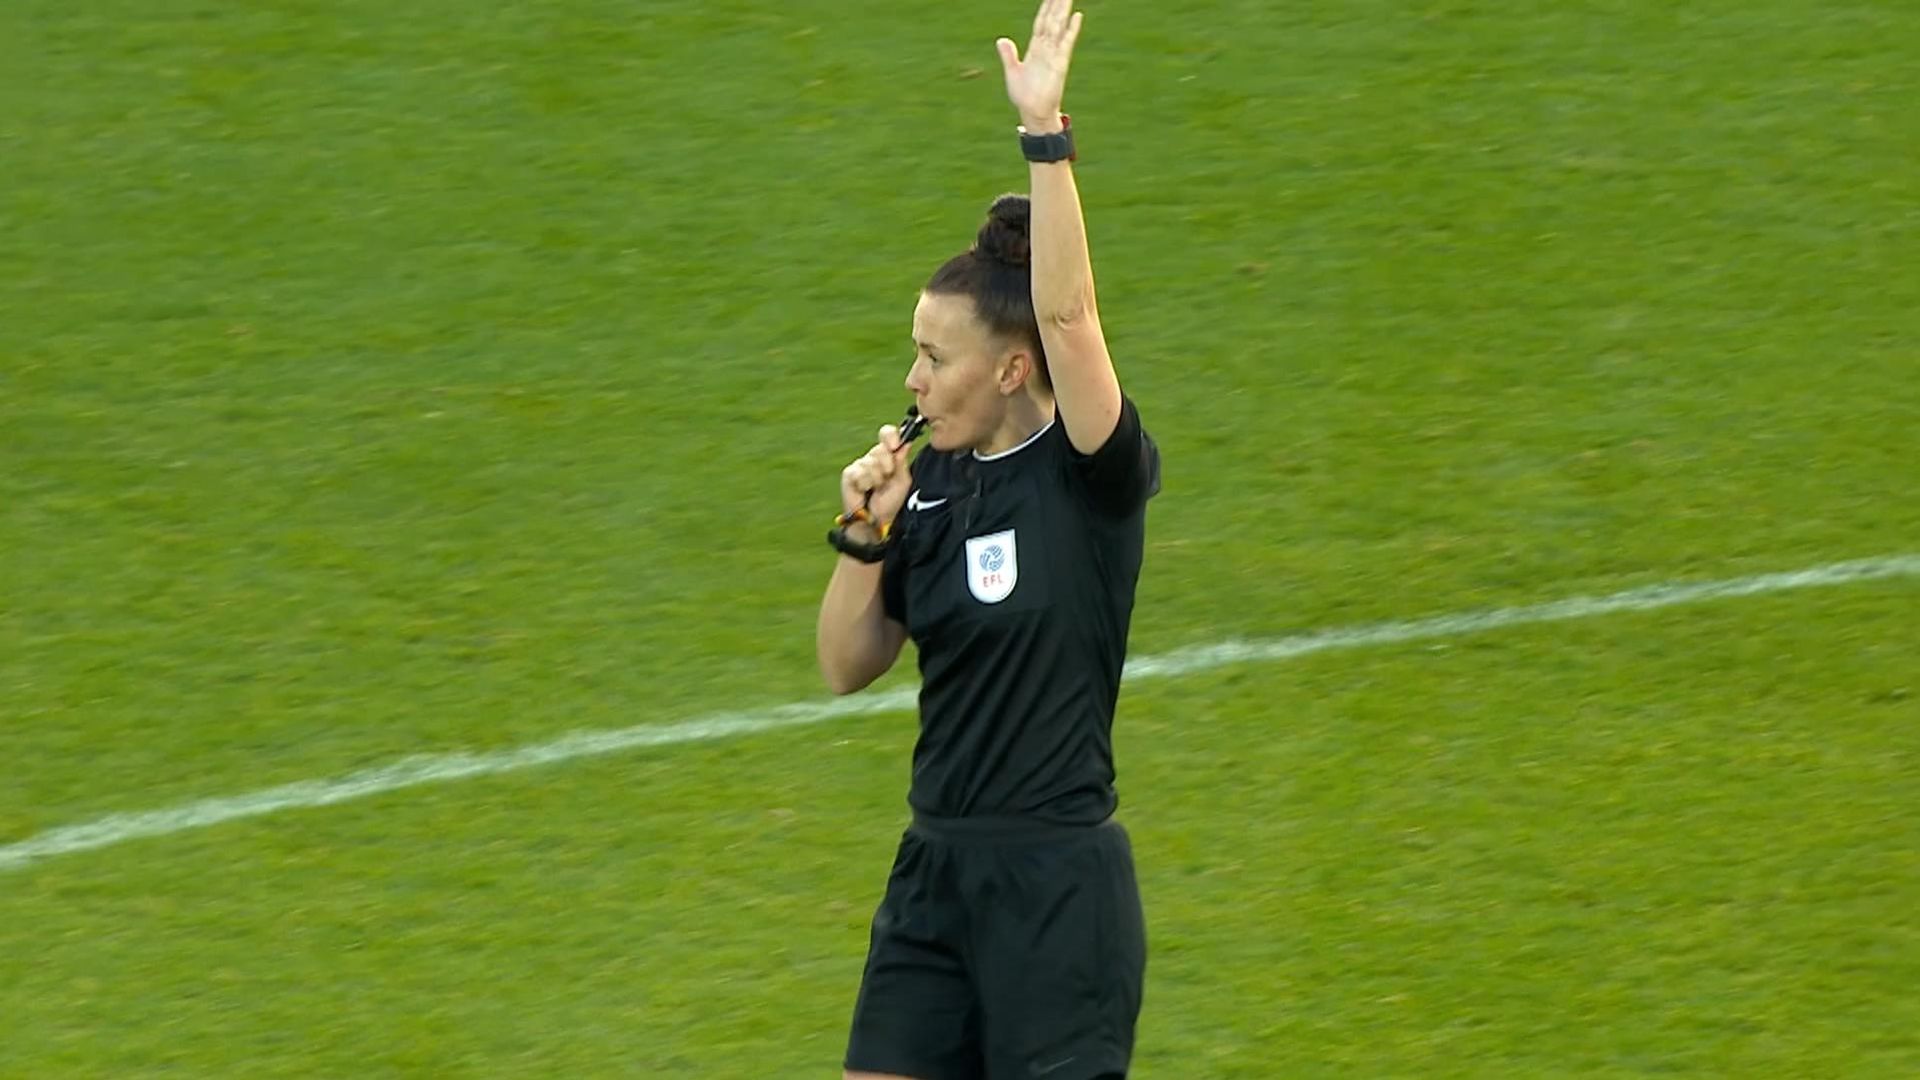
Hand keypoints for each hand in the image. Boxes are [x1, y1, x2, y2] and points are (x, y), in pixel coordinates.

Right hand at [839, 425, 911, 528]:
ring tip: (875, 489)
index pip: (887, 434)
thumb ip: (902, 461)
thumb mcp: (902, 480)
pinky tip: (864, 490)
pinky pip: (860, 472)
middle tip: (886, 479)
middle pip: (880, 449)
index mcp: (887, 456)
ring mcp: (860, 465)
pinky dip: (866, 484)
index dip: (890, 435)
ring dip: (877, 480)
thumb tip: (906, 442)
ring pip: (871, 463)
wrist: (877, 519)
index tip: (895, 445)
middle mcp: (873, 457)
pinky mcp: (849, 474)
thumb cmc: (890, 501)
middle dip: (887, 467)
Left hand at [995, 0, 1082, 132]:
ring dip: (1064, 10)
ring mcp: (1055, 54)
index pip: (1041, 23)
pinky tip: (1076, 16)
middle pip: (1052, 20)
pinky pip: (1066, 43)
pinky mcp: (1060, 63)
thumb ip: (1008, 55)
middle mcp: (1046, 48)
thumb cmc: (1024, 96)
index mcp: (1035, 49)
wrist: (1034, 113)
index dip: (1045, 8)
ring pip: (1059, 26)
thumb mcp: (1012, 73)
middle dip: (1057, 3)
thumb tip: (1001, 39)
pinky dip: (1071, 29)